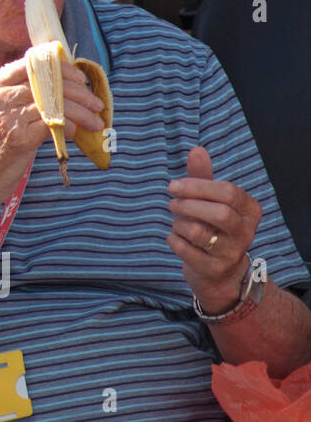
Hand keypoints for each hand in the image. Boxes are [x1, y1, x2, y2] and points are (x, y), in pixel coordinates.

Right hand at [0, 56, 106, 205]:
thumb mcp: (0, 112)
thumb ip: (22, 96)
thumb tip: (64, 87)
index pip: (32, 64)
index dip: (60, 67)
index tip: (79, 77)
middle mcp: (0, 98)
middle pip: (48, 84)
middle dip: (79, 93)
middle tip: (96, 103)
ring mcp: (8, 118)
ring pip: (54, 104)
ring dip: (82, 113)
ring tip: (95, 122)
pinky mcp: (19, 138)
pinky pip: (53, 124)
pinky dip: (70, 126)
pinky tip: (76, 132)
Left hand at [168, 146, 259, 313]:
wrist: (219, 272)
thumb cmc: (212, 227)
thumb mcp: (209, 201)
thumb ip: (202, 176)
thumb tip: (197, 149)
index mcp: (249, 210)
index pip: (227, 191)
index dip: (196, 186)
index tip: (173, 186)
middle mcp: (246, 232)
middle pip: (220, 212)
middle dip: (188, 205)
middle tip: (172, 203)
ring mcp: (232, 253)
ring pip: (199, 232)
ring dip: (178, 224)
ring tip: (176, 223)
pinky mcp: (214, 269)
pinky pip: (186, 251)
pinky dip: (174, 241)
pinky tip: (175, 238)